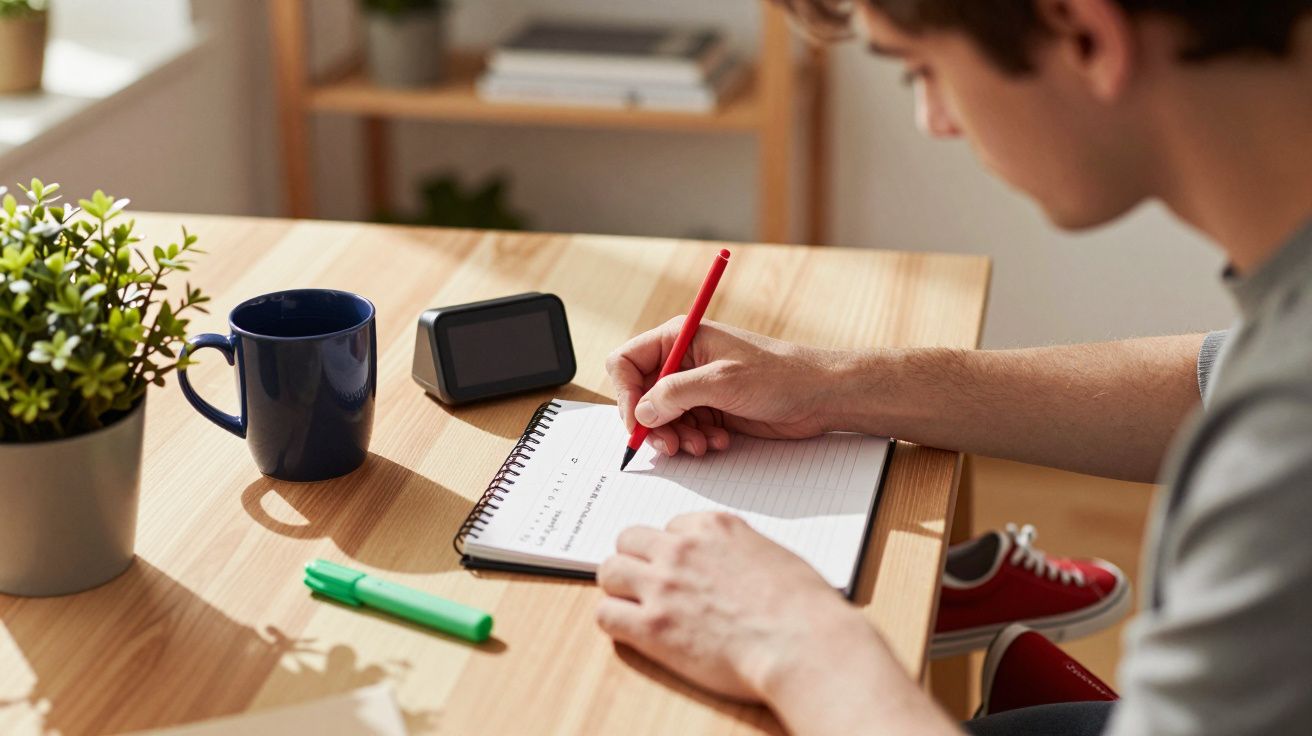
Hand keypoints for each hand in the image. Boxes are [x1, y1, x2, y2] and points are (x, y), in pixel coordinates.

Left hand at [594, 511, 871, 701]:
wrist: (802, 643)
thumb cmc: (803, 606)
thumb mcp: (774, 555)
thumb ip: (738, 551)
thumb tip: (726, 564)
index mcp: (713, 526)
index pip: (670, 526)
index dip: (673, 549)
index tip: (682, 569)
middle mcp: (681, 548)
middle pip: (629, 539)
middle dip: (637, 560)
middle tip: (650, 584)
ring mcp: (662, 585)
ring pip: (609, 571)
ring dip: (620, 587)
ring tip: (636, 606)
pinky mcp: (651, 627)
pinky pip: (606, 614)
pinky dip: (615, 622)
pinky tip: (634, 632)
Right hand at [605, 318, 846, 456]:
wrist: (821, 394)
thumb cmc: (779, 375)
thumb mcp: (722, 381)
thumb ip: (676, 395)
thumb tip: (641, 413)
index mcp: (681, 338)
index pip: (628, 362)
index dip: (625, 394)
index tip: (637, 422)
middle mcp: (684, 361)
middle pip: (642, 396)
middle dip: (652, 424)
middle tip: (669, 446)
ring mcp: (697, 387)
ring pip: (663, 418)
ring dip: (677, 436)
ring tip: (701, 445)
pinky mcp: (712, 408)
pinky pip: (686, 429)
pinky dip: (695, 440)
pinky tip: (718, 441)